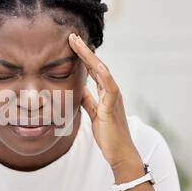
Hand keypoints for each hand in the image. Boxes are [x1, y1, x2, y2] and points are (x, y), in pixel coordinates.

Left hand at [68, 33, 141, 175]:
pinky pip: (109, 87)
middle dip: (84, 50)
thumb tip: (79, 89)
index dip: (83, 57)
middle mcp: (111, 91)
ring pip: (102, 71)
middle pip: (97, 66)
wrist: (120, 153)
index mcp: (105, 93)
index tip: (71, 44)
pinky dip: (103, 75)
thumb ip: (88, 100)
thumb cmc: (108, 135)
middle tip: (72, 36)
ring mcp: (113, 98)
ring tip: (77, 43)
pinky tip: (96, 64)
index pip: (93, 70)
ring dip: (90, 56)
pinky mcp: (113, 107)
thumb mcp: (93, 113)